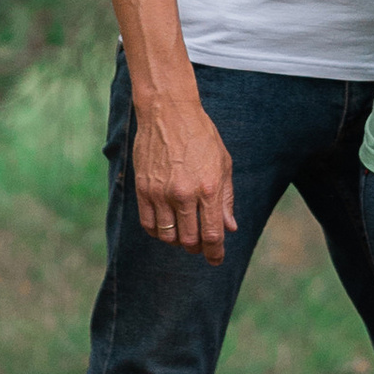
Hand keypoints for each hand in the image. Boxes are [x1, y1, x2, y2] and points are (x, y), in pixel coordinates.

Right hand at [130, 91, 236, 262]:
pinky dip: (158, 232)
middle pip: (189, 240)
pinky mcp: (143, 190)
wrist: (169, 113)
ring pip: (167, 236)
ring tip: (184, 234)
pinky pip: (149, 225)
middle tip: (201, 246)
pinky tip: (166, 225)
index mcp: (208, 187)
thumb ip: (226, 198)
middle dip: (197, 249)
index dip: (215, 253)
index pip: (212, 234)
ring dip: (177, 242)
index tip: (217, 260)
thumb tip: (230, 228)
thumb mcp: (223, 162)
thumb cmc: (201, 136)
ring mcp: (160, 193)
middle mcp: (184, 194)